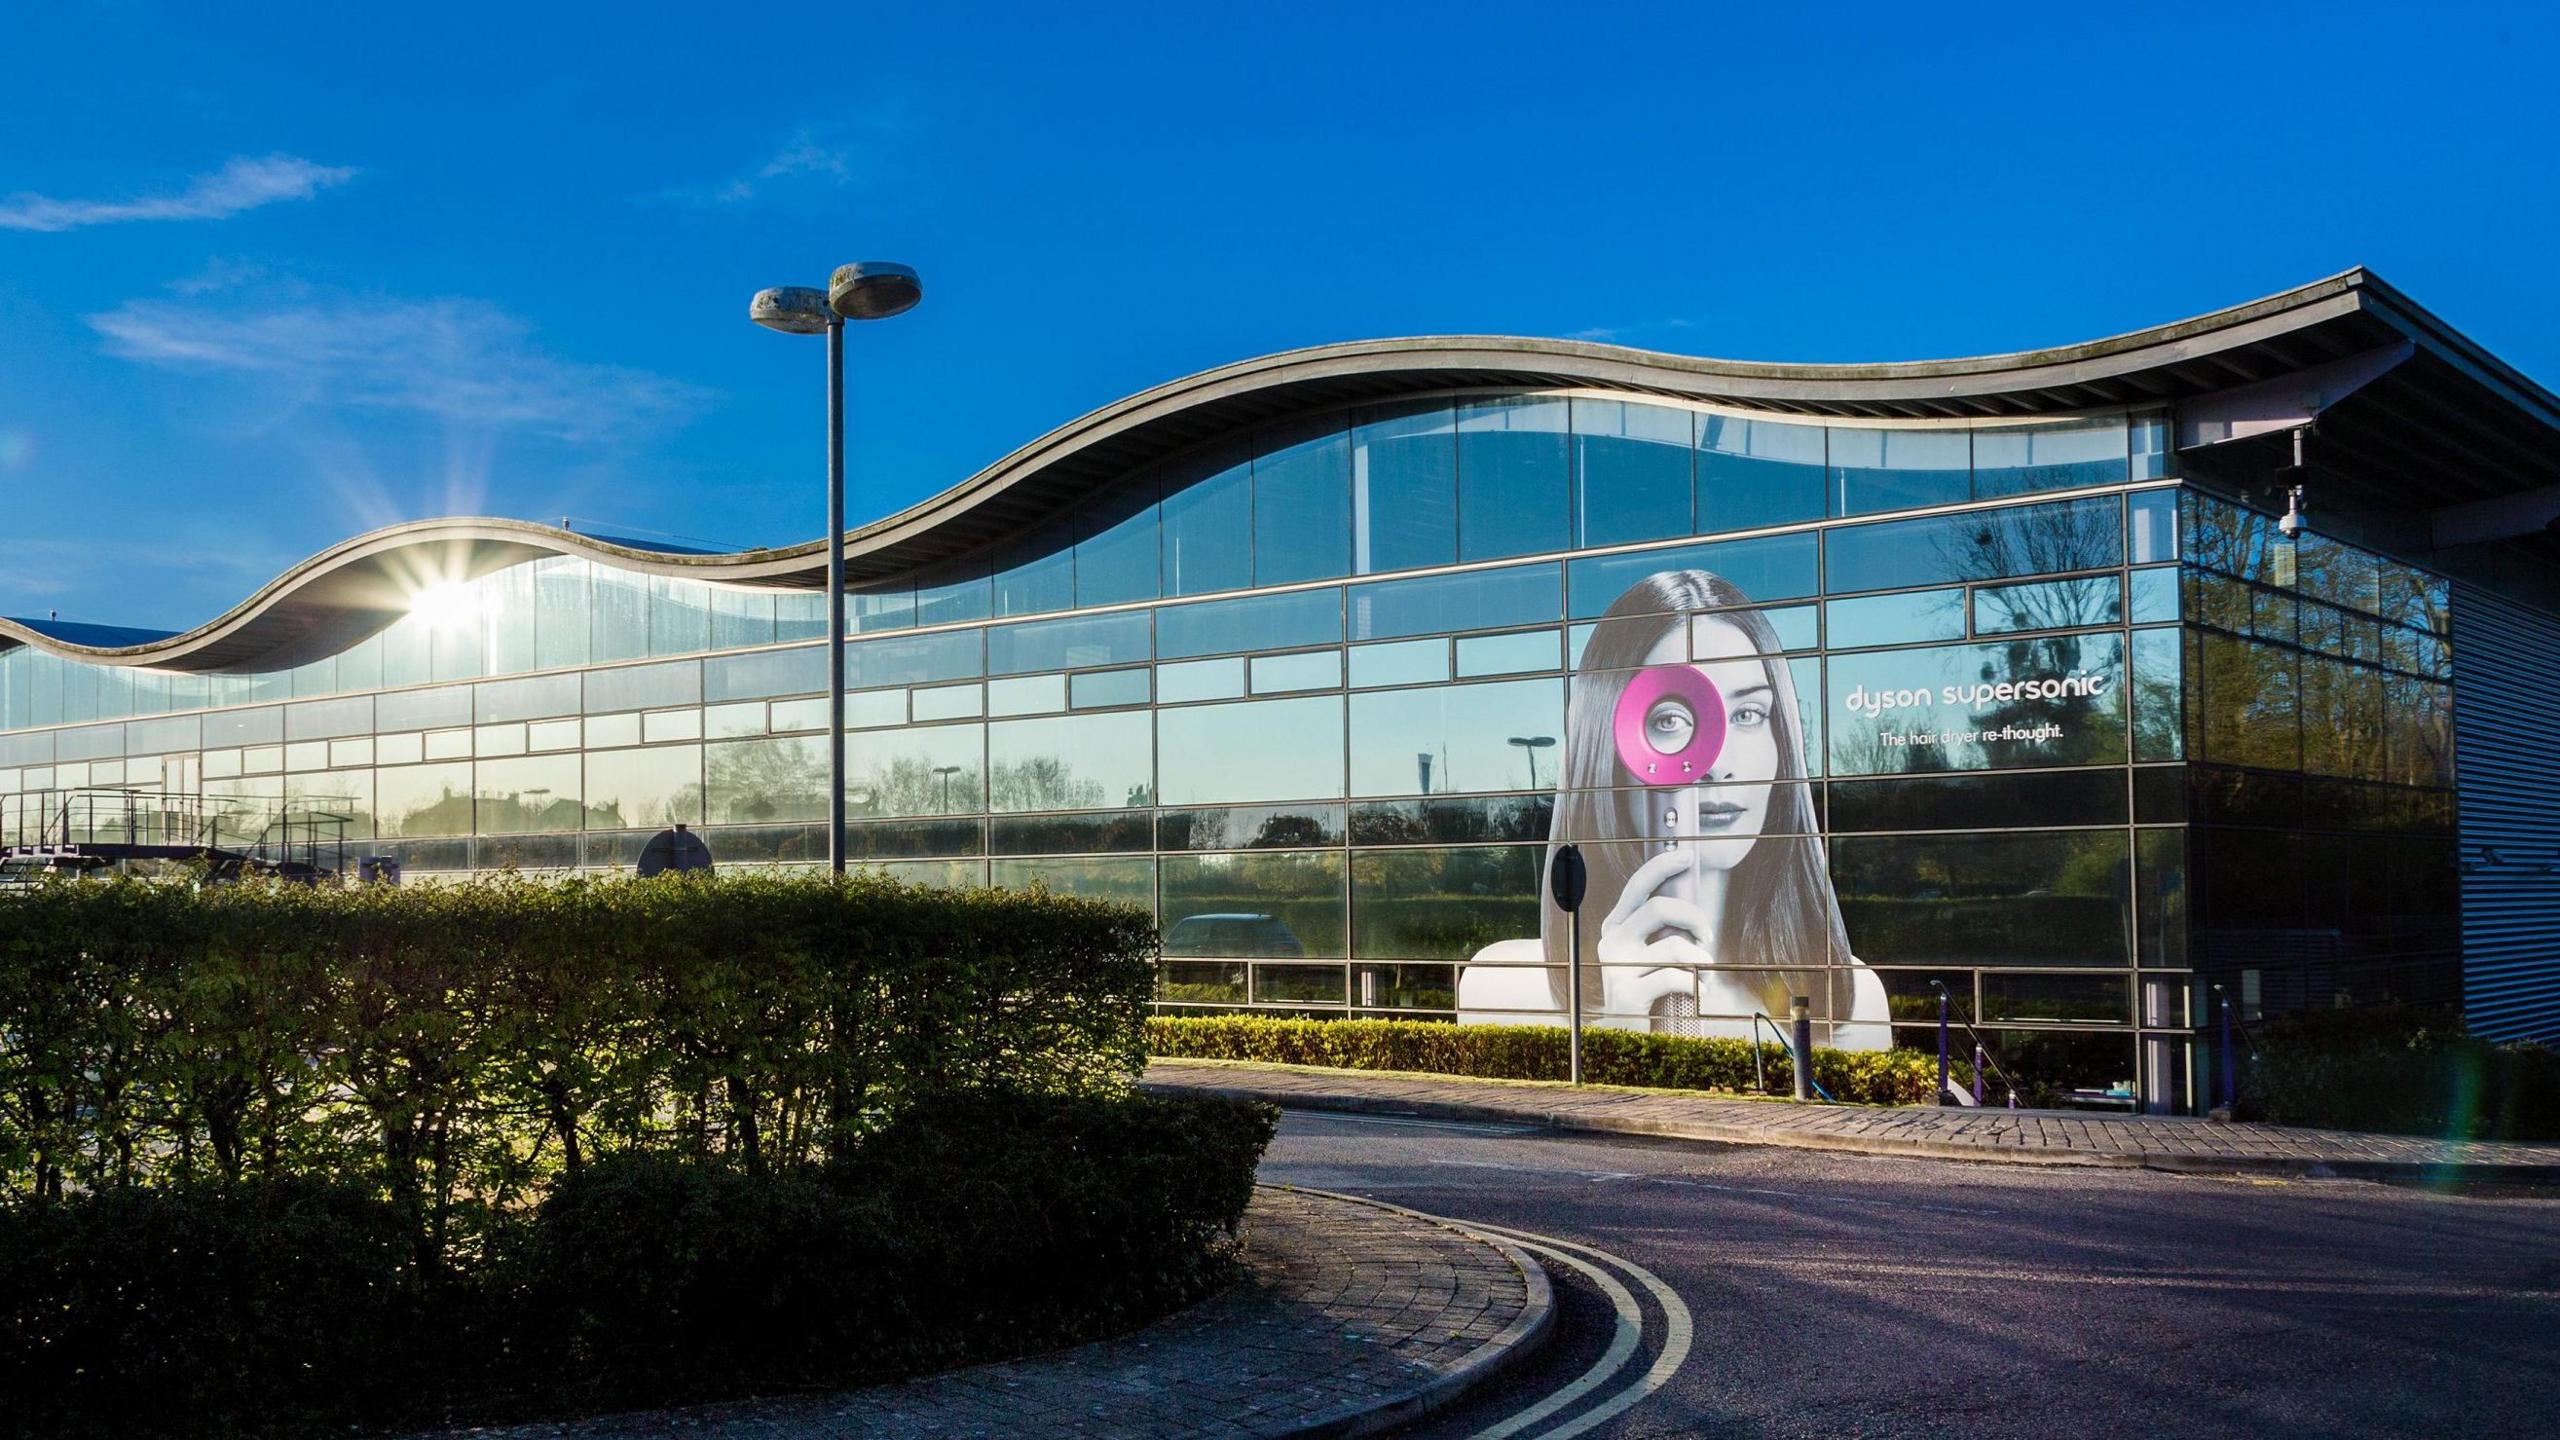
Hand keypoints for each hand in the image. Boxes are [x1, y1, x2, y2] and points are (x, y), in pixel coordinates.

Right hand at [1594, 848, 1709, 1016]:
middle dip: (1694, 917)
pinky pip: (1675, 977)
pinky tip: (1699, 993)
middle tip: (1708, 936)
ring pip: (1672, 945)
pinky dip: (1696, 984)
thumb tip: (1694, 907)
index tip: (1686, 854)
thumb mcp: (1650, 955)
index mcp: (1616, 927)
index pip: (1637, 886)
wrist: (1624, 1039)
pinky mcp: (1627, 993)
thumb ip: (1664, 931)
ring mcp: (1616, 967)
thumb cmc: (1648, 992)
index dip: (1661, 866)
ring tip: (1707, 972)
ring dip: (1701, 958)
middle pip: (1658, 907)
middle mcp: (1611, 941)